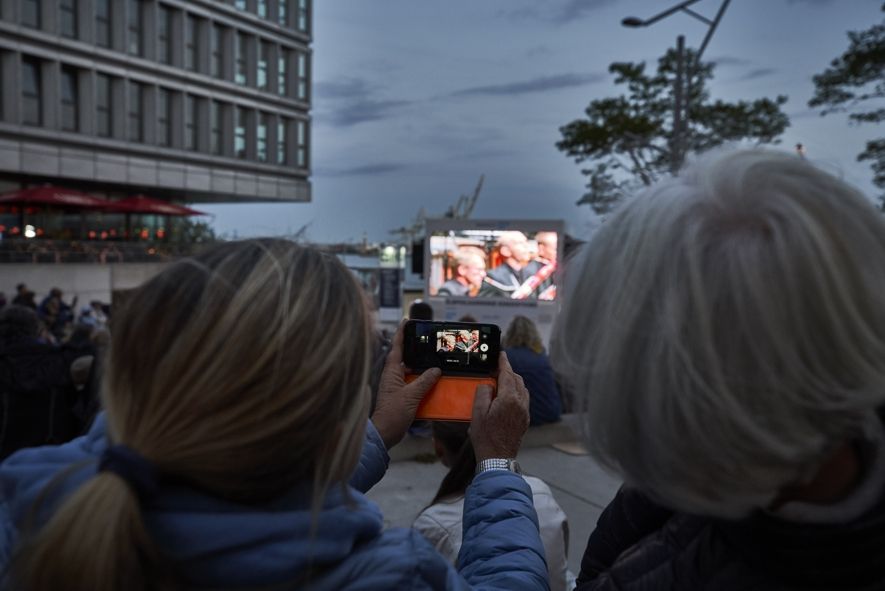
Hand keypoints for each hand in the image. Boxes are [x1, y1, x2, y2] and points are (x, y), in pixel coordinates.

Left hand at [372, 321, 440, 448]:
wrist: (385, 434)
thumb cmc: (393, 413)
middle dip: (416, 349)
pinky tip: (434, 383)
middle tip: (428, 341)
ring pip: (411, 372)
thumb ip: (424, 381)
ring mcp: (397, 386)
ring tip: (435, 361)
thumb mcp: (411, 395)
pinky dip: (423, 382)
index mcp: (391, 371)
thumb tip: (436, 370)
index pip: (396, 347)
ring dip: (422, 368)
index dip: (401, 333)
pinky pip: (414, 384)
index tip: (407, 321)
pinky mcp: (401, 396)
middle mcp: (393, 376)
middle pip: (405, 357)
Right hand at [470, 352, 529, 460]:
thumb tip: (488, 384)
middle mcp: (520, 404)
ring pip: (522, 389)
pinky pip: (523, 400)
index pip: (508, 374)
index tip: (501, 354)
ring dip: (513, 382)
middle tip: (497, 369)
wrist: (497, 458)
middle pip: (517, 380)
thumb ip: (483, 393)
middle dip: (508, 371)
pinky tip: (506, 397)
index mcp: (509, 399)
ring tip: (501, 382)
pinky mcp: (525, 420)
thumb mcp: (477, 413)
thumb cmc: (485, 437)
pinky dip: (516, 393)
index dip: (504, 362)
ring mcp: (524, 412)